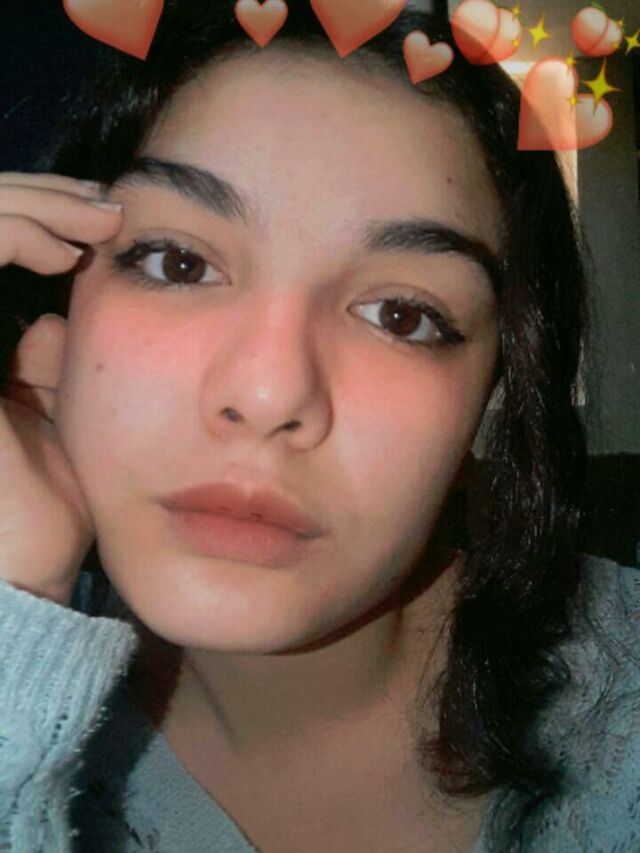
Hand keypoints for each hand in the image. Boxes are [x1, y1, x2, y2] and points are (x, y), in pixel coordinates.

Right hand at [0, 172, 122, 604]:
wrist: (19, 564)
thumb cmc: (42, 505)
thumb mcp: (53, 418)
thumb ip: (44, 367)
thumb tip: (47, 318)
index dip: (39, 219)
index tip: (107, 223)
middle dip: (42, 199)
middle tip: (106, 206)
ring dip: (31, 207)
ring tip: (97, 218)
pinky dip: (10, 235)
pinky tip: (63, 250)